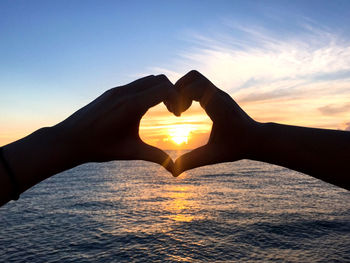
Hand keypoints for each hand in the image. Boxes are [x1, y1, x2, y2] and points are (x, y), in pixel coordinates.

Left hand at [55, 75, 175, 171]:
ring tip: (160, 109)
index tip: (177, 115)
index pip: (165, 88)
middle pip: (159, 79)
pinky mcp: (110, 92)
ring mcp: (116, 90)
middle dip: (171, 92)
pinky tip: (143, 109)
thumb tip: (175, 170)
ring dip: (158, 90)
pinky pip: (134, 84)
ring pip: (146, 80)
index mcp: (133, 104)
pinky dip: (146, 91)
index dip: (177, 99)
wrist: (69, 140)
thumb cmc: (99, 147)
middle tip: (172, 110)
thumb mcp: (131, 152)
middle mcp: (125, 92)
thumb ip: (156, 157)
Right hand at [171, 70, 258, 175]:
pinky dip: (188, 92)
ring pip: (195, 77)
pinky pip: (198, 84)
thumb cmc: (238, 147)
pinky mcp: (217, 95)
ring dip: (182, 89)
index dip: (181, 96)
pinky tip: (186, 110)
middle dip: (178, 89)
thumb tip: (173, 172)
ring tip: (179, 109)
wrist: (256, 139)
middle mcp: (218, 95)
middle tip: (175, 109)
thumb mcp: (213, 156)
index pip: (196, 86)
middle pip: (193, 76)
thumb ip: (193, 161)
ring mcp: (218, 93)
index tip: (178, 115)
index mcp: (218, 106)